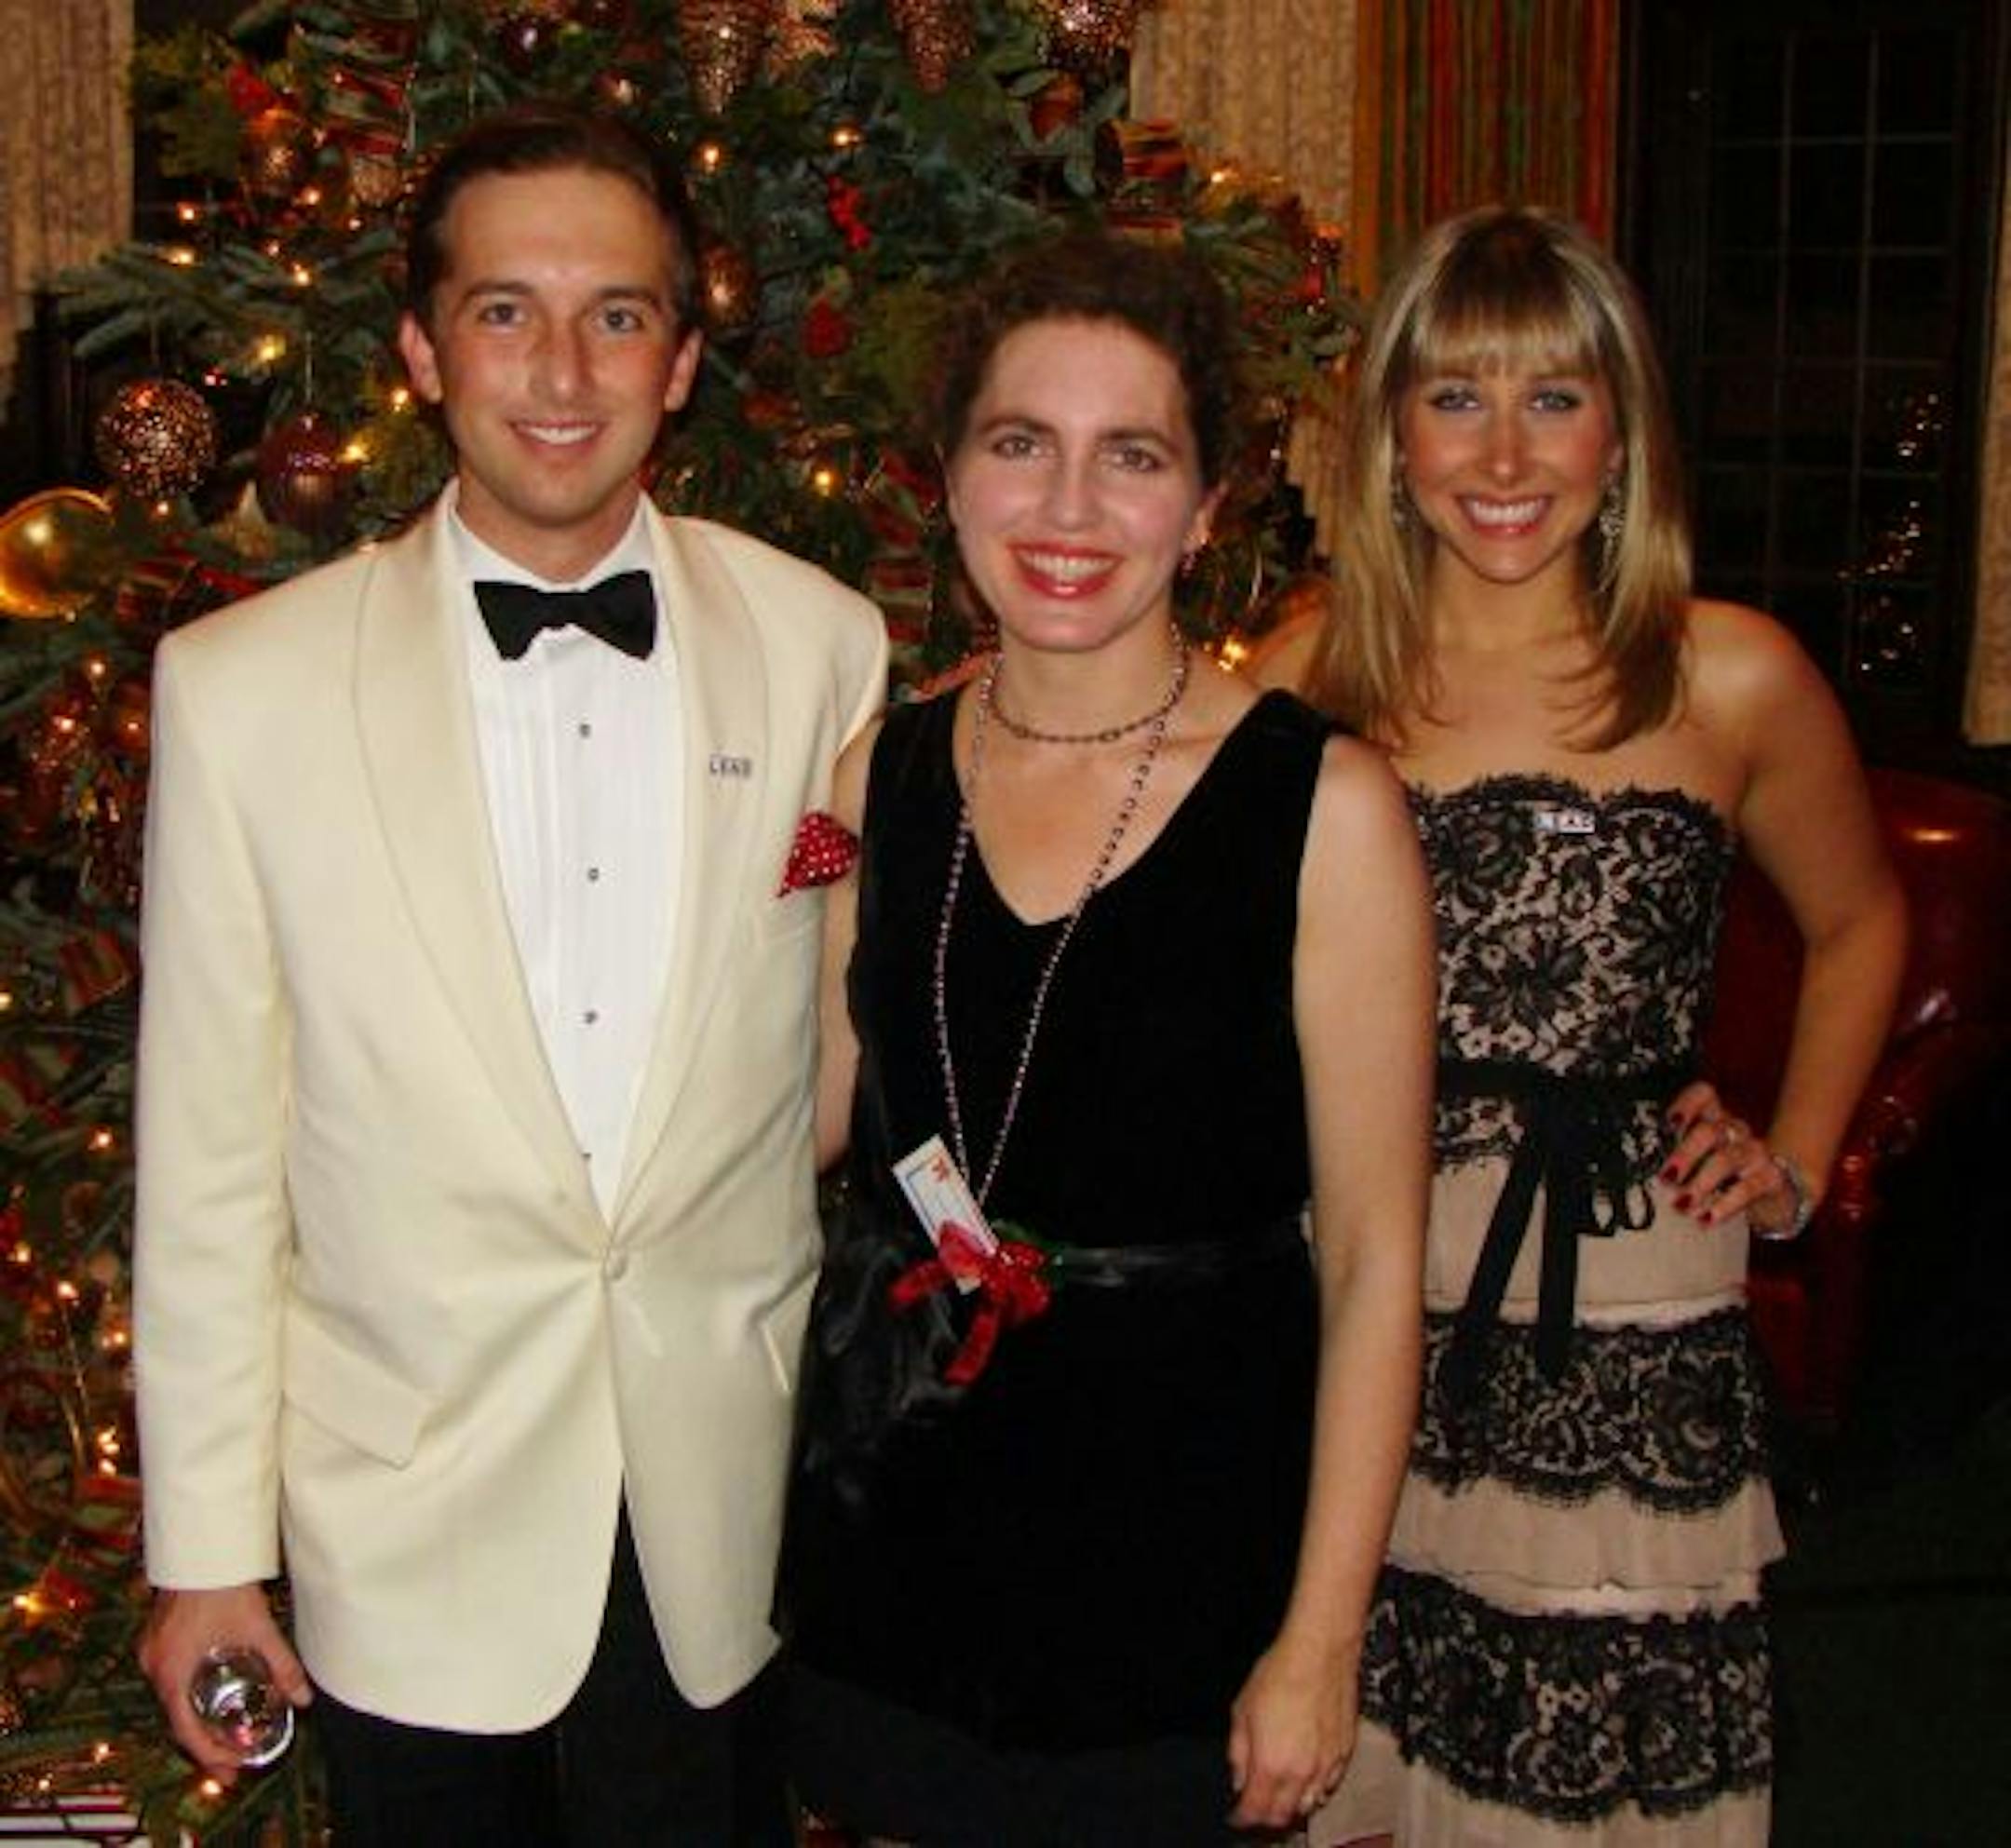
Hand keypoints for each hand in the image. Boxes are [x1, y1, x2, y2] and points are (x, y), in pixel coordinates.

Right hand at [137, 1584, 309, 1783]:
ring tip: (226, 1736)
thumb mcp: (258, 1629)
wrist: (204, 1547)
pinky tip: (212, 1698)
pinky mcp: (158, 1637)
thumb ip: (282, 1665)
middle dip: (206, 1742)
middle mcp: (154, 1666)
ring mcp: (152, 1651)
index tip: (233, 1769)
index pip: (185, 1730)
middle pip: (177, 1717)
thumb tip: (304, 1698)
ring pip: (173, 1698)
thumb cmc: (226, 1585)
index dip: (210, 1754)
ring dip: (198, 1718)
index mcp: (171, 1671)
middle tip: (234, 1762)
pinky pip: (172, 1678)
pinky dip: (191, 1695)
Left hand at [1226, 1632, 1357, 1831]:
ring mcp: (1326, 1766)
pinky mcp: (1345, 1754)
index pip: (1255, 1811)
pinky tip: (1306, 1777)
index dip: (1242, 1818)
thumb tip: (1239, 1779)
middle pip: (1283, 1815)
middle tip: (1256, 1807)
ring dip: (1292, 1805)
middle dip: (1266, 1816)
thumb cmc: (1279, 1675)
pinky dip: (1316, 1789)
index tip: (1236, 1815)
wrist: (1320, 1654)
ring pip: (1309, 1804)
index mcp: (1270, 1765)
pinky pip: (1330, 1785)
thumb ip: (1238, 1752)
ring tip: (1280, 1793)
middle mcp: (1301, 1774)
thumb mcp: (1242, 1711)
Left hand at [1664, 1081, 1799, 1232]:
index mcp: (1713, 1119)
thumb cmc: (1723, 1176)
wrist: (1776, 1196)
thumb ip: (1673, 1157)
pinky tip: (1706, 1219)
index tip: (1669, 1123)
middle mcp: (1734, 1130)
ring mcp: (1754, 1152)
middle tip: (1666, 1179)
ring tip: (1682, 1205)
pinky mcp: (1772, 1177)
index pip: (1703, 1095)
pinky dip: (1724, 1205)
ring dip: (1700, 1183)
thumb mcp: (1698, 1162)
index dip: (1686, 1104)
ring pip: (1726, 1160)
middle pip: (1709, 1131)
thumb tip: (1640, 1172)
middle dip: (1685, 1154)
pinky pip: (1747, 1188)